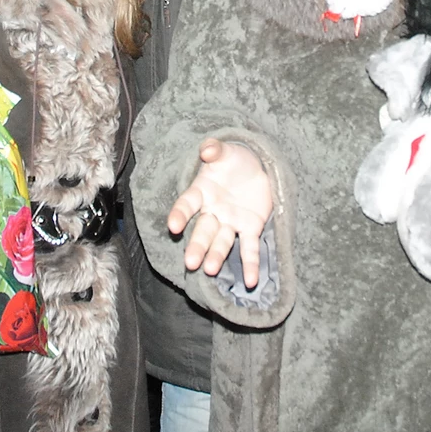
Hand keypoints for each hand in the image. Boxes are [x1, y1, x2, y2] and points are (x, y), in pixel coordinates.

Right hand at [167, 139, 274, 288]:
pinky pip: (249, 249)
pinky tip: (251, 281)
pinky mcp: (250, 229)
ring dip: (217, 256)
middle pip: (203, 231)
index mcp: (202, 192)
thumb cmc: (235, 159)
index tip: (173, 225)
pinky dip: (250, 265)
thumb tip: (207, 150)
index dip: (180, 214)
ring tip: (211, 270)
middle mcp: (213, 211)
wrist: (257, 167)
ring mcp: (231, 222)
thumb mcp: (226, 151)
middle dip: (197, 246)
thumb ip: (215, 150)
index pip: (187, 204)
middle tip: (190, 262)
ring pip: (222, 242)